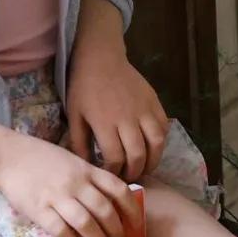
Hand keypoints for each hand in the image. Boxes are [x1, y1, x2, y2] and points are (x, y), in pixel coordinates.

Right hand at [0, 132, 132, 236]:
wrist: (9, 155)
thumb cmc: (42, 158)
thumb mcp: (72, 160)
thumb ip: (91, 177)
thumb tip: (111, 199)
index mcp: (86, 169)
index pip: (119, 189)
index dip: (132, 209)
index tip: (136, 223)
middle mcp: (75, 183)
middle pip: (105, 210)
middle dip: (116, 230)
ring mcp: (57, 196)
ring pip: (86, 223)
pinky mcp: (38, 209)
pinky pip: (60, 230)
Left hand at [67, 46, 168, 181]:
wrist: (101, 58)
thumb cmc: (84, 88)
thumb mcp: (74, 116)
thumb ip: (79, 143)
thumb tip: (87, 167)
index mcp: (104, 123)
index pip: (115, 158)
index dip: (114, 173)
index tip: (111, 177)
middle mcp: (127, 118)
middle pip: (138, 155)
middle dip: (134, 172)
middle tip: (129, 178)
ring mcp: (144, 109)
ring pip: (157, 144)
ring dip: (152, 161)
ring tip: (145, 168)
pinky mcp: (154, 101)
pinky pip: (163, 127)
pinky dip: (160, 142)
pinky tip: (152, 147)